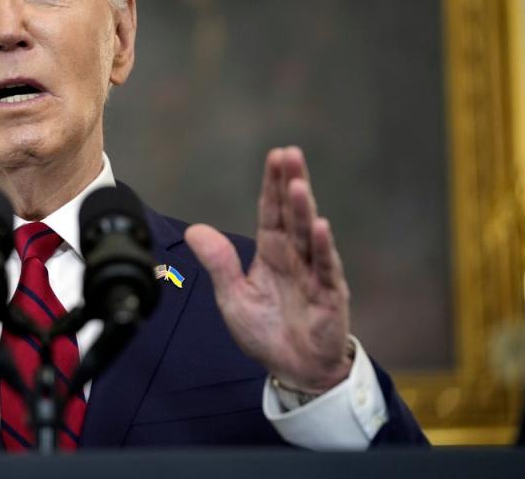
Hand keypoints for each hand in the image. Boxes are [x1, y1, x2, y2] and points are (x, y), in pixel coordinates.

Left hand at [185, 146, 350, 392]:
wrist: (294, 370)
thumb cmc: (267, 331)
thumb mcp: (233, 296)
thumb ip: (219, 263)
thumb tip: (195, 230)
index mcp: (272, 253)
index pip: (271, 212)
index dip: (273, 185)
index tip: (276, 155)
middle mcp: (295, 257)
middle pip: (292, 214)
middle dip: (291, 183)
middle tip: (290, 154)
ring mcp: (314, 274)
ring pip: (309, 235)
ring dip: (304, 209)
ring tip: (298, 184)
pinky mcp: (329, 296)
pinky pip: (326, 268)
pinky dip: (323, 247)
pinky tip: (319, 226)